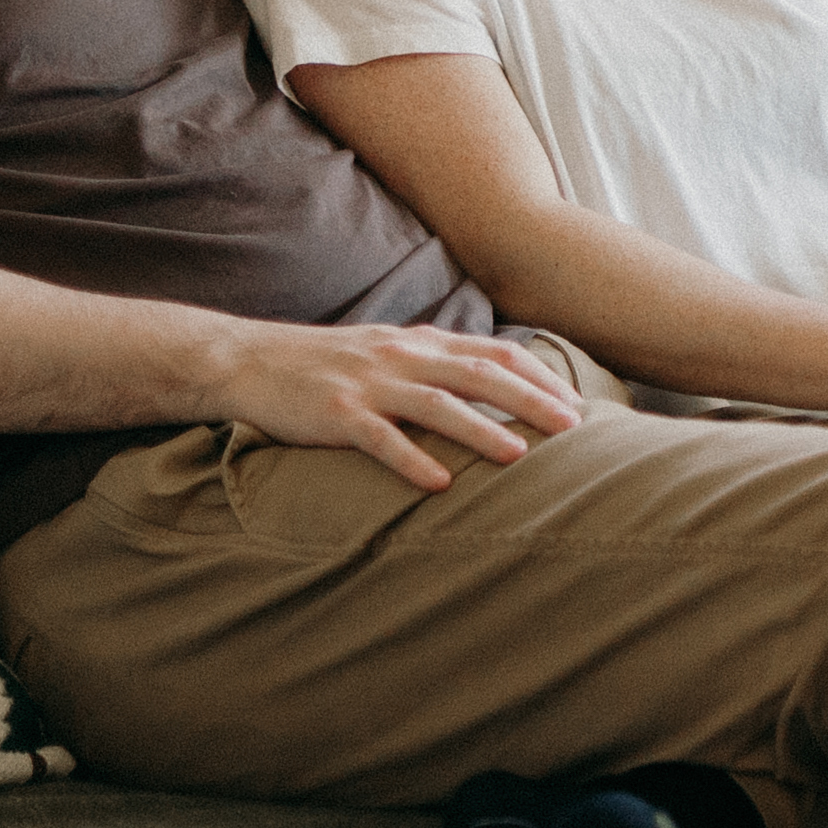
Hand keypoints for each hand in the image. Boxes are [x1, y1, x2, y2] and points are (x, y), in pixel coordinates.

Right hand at [204, 317, 586, 492]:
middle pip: (478, 374)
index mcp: (418, 342)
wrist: (249, 359)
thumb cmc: (326, 364)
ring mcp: (368, 383)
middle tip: (574, 427)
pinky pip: (379, 438)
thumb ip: (434, 362)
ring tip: (519, 456)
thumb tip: (491, 381)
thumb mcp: (387, 352)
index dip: (539, 377)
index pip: (492, 354)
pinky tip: (438, 485)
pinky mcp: (335, 413)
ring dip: (481, 429)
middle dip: (530, 400)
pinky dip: (410, 460)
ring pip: (435, 403)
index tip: (578, 403)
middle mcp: (400, 357)